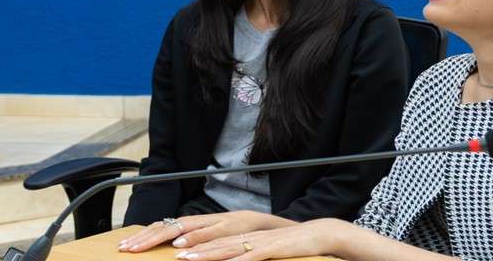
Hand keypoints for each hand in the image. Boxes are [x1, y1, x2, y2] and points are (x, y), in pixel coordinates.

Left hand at [118, 211, 287, 252]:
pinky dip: (234, 259)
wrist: (303, 235)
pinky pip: (248, 254)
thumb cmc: (264, 242)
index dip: (152, 235)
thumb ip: (206, 245)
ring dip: (198, 247)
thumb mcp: (229, 243)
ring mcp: (245, 236)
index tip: (129, 246)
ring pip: (218, 241)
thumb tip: (178, 250)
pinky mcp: (267, 248)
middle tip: (137, 250)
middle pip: (189, 230)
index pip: (177, 227)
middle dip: (161, 240)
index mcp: (215, 225)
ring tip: (178, 255)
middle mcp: (226, 225)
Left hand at [174, 219, 348, 260]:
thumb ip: (248, 255)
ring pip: (229, 248)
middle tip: (174, 252)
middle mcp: (248, 237)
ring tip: (190, 257)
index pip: (215, 240)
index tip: (177, 248)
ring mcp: (259, 242)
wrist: (318, 234)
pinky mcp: (273, 248)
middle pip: (216, 243)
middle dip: (193, 248)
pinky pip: (253, 256)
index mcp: (245, 237)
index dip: (194, 244)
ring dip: (208, 254)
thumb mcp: (265, 251)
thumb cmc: (290, 246)